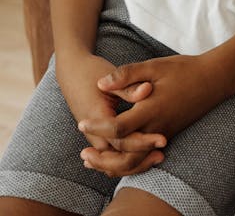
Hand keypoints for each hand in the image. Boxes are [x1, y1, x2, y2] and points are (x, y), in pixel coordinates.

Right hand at [57, 53, 165, 177]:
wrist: (72, 73)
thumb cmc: (92, 72)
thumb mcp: (110, 76)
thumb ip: (129, 87)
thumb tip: (148, 89)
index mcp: (97, 118)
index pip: (122, 140)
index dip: (143, 142)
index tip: (162, 139)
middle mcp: (94, 133)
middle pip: (117, 159)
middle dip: (141, 160)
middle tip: (162, 154)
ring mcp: (94, 137)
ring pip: (114, 162)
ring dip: (135, 163)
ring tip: (158, 157)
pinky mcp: (98, 137)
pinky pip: (112, 155)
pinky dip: (126, 159)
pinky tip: (145, 155)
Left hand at [79, 53, 225, 148]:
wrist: (213, 80)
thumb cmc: (184, 69)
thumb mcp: (155, 66)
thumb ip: (128, 74)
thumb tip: (102, 84)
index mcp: (151, 109)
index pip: (119, 127)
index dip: (98, 127)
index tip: (82, 122)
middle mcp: (157, 127)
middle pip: (126, 156)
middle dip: (103, 159)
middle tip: (84, 155)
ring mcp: (163, 133)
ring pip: (136, 161)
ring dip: (114, 165)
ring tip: (95, 160)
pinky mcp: (168, 134)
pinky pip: (145, 156)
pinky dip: (128, 161)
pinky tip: (117, 154)